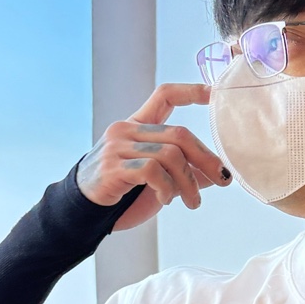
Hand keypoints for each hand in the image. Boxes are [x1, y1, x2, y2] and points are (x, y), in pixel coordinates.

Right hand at [77, 83, 226, 228]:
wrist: (81, 212)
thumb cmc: (121, 194)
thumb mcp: (157, 179)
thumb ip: (183, 172)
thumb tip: (218, 174)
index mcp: (137, 125)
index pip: (164, 95)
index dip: (191, 91)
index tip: (215, 93)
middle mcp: (126, 130)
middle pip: (180, 134)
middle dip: (206, 159)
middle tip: (223, 179)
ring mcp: (117, 147)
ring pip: (170, 155)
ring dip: (189, 182)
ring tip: (192, 201)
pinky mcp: (113, 168)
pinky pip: (153, 171)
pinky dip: (167, 188)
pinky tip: (165, 200)